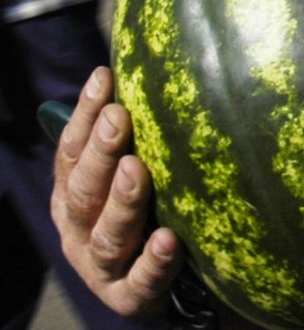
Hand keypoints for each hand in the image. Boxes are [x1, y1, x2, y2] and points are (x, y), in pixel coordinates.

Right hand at [50, 67, 182, 317]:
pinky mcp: (130, 297)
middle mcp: (80, 230)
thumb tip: (146, 68)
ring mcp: (102, 267)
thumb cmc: (149, 214)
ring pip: (108, 235)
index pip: (73, 151)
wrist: (168, 288)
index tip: (105, 77)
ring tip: (137, 170)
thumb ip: (135, 136)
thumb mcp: (131, 175)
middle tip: (120, 118)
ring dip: (122, 201)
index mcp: (73, 196)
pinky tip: (168, 239)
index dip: (85, 115)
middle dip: (101, 152)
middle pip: (84, 191)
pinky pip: (141, 281)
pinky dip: (153, 261)